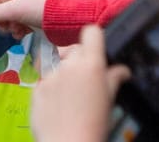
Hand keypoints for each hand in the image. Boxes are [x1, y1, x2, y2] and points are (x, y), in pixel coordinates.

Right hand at [0, 0, 51, 37]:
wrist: (65, 22)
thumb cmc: (40, 10)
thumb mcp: (14, 10)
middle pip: (0, 4)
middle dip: (0, 17)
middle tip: (3, 27)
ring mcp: (27, 4)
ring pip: (8, 15)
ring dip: (9, 25)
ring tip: (16, 30)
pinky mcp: (33, 16)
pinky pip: (18, 22)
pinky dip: (18, 29)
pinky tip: (22, 34)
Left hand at [30, 26, 127, 141]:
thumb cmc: (93, 125)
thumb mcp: (109, 101)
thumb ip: (113, 80)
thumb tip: (122, 70)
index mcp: (92, 66)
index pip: (91, 32)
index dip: (94, 38)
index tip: (95, 47)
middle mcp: (70, 65)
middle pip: (74, 48)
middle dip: (80, 59)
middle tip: (85, 78)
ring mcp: (50, 74)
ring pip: (57, 62)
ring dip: (63, 70)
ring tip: (70, 92)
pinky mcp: (36, 86)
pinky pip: (43, 76)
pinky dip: (49, 84)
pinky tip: (57, 100)